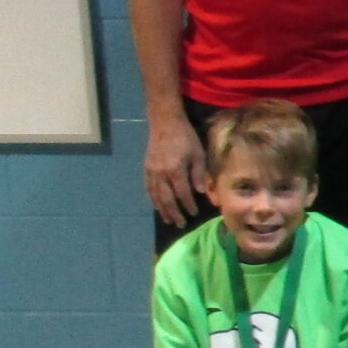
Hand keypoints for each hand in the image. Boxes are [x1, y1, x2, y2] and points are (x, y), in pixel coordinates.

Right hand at [143, 110, 209, 226]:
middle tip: (180, 224)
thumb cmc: (185, 137)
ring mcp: (151, 171)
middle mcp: (160, 173)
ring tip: (168, 220)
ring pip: (155, 196)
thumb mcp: (198, 153)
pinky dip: (152, 199)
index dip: (188, 205)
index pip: (182, 193)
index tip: (194, 214)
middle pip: (166, 199)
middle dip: (174, 213)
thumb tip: (201, 192)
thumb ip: (199, 173)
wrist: (164, 122)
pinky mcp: (146, 168)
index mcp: (175, 170)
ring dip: (162, 210)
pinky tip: (157, 206)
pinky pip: (148, 188)